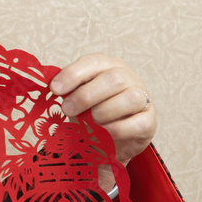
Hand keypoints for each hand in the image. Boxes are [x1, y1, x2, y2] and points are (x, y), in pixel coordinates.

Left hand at [50, 53, 155, 171]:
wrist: (112, 139)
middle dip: (86, 96)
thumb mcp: (78, 97)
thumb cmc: (93, 112)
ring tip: (89, 123)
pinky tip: (103, 134)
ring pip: (130, 98)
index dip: (73, 74)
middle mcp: (129, 78)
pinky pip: (138, 123)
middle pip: (113, 78)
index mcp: (109, 66)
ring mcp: (143, 98)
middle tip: (68, 110)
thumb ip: (68, 90)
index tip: (54, 89)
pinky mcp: (149, 121)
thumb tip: (51, 87)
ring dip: (103, 112)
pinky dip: (116, 129)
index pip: (93, 62)